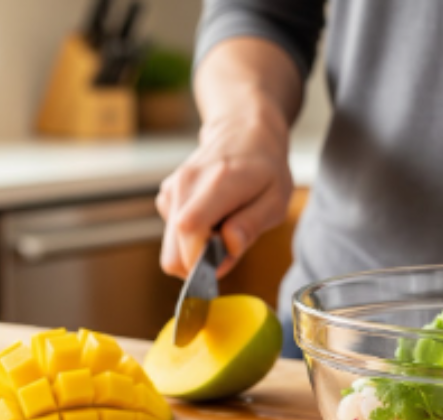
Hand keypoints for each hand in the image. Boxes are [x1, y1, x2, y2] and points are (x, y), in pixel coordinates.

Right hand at [158, 103, 294, 278]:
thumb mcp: (276, 200)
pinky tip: (212, 217)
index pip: (189, 230)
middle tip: (227, 247)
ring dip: (198, 249)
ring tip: (224, 225)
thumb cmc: (265, 169)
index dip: (202, 260)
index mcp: (217, 183)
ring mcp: (172, 190)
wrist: (243, 132)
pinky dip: (193, 236)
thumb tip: (226, 251)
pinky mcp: (167, 196)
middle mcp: (186, 185)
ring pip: (172, 249)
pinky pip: (173, 236)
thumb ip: (251, 227)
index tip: (223, 262)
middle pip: (172, 252)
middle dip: (199, 265)